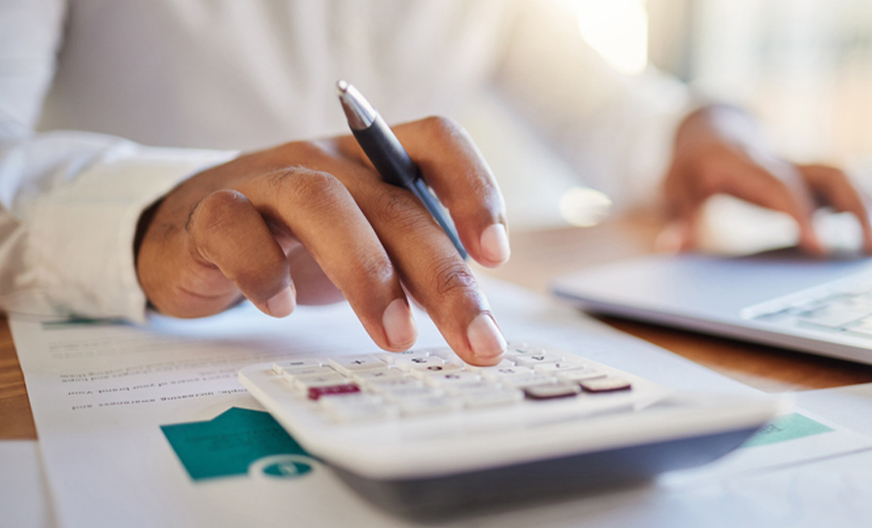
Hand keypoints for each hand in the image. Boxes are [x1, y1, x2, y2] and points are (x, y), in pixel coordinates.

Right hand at [135, 117, 510, 364]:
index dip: (473, 187)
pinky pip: (234, 226)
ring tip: (395, 336)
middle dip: (442, 276)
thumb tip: (474, 318)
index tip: (495, 255)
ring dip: (366, 271)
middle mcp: (326, 159)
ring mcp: (266, 179)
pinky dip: (263, 269)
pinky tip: (282, 308)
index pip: (436, 141)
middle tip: (474, 338)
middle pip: (394, 202)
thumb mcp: (366, 247)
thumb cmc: (294, 242)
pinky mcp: (210, 212)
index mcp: (373, 160)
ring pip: (321, 202)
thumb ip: (415, 267)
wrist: (191, 234)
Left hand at [659, 105, 871, 254]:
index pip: (783, 187)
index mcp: (749, 165)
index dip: (803, 215)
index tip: (820, 249)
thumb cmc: (692, 166)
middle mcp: (785, 161)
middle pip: (832, 176)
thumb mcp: (675, 187)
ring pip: (851, 179)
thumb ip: (679, 216)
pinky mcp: (815, 176)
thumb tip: (671, 247)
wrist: (710, 130)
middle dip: (859, 211)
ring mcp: (804, 166)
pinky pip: (854, 186)